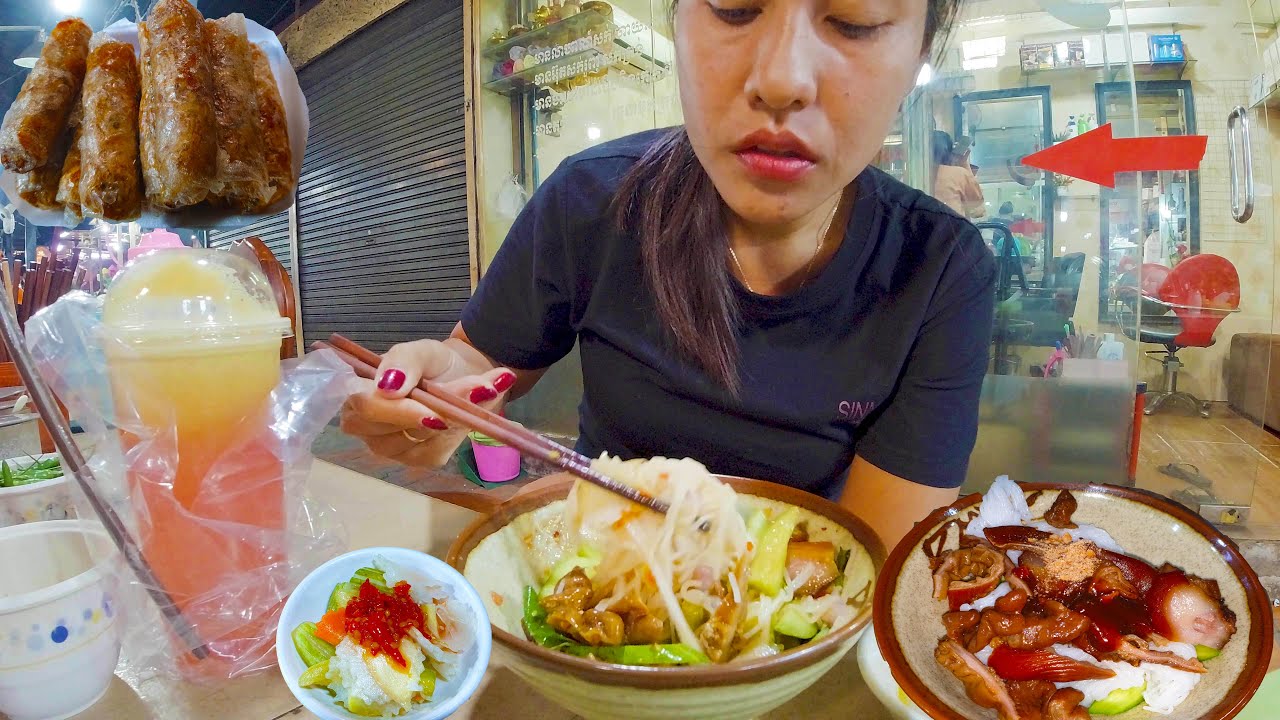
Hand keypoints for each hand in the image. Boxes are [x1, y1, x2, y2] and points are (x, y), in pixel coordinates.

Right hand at [340, 339, 515, 466]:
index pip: (366, 406)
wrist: (463, 375)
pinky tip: (468, 414)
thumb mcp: (423, 350)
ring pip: (417, 443)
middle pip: (387, 433)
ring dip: (452, 419)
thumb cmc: (433, 362)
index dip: (397, 411)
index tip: (432, 411)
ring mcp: (388, 446)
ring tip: (479, 392)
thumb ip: (404, 360)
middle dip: (434, 413)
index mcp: (357, 390)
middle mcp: (364, 424)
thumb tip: (387, 386)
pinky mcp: (416, 458)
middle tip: (477, 389)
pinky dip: (458, 432)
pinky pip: (435, 452)